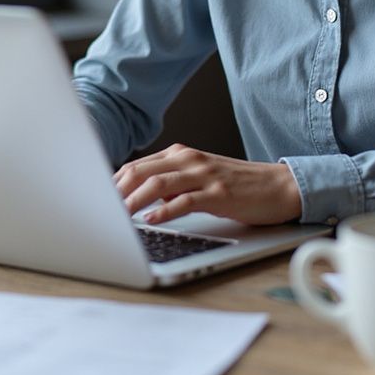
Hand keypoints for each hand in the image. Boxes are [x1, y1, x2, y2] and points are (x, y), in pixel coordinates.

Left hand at [113, 143, 302, 225]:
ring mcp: (204, 174)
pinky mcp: (218, 193)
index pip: (137, 166)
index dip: (113, 184)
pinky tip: (152, 220)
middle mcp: (189, 159)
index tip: (97, 201)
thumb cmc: (238, 185)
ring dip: (133, 201)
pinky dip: (164, 210)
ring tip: (117, 217)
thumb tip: (141, 197)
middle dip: (116, 192)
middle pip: (141, 171)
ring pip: (158, 183)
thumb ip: (172, 182)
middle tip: (99, 211)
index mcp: (182, 154)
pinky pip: (185, 200)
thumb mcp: (200, 177)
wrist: (277, 186)